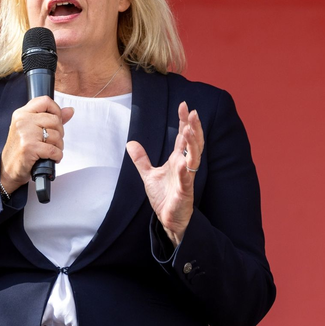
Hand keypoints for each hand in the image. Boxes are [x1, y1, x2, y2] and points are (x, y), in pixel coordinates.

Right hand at [0, 96, 73, 194]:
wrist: (8, 168)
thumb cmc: (20, 148)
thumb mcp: (31, 129)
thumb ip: (51, 118)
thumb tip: (70, 110)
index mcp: (22, 113)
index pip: (45, 101)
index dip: (56, 110)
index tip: (56, 121)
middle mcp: (22, 121)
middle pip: (54, 120)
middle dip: (59, 133)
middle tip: (52, 141)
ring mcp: (25, 133)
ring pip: (56, 136)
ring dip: (58, 147)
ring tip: (50, 151)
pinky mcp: (29, 147)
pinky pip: (54, 150)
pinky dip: (57, 157)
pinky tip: (51, 158)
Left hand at [126, 101, 203, 246]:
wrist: (168, 220)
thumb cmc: (164, 197)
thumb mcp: (148, 175)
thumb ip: (141, 159)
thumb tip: (130, 143)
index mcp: (177, 160)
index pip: (183, 137)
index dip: (184, 121)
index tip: (184, 105)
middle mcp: (184, 166)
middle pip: (192, 143)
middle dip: (194, 128)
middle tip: (193, 112)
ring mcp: (186, 178)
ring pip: (193, 158)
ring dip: (192, 144)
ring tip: (189, 129)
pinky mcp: (185, 192)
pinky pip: (185, 179)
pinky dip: (184, 170)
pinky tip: (182, 161)